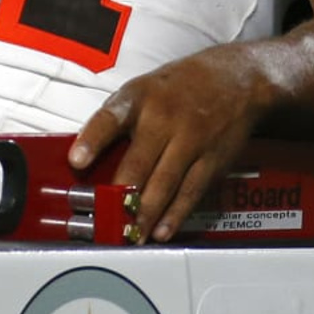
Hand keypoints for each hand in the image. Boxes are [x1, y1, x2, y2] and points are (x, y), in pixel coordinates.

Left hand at [67, 43, 269, 243]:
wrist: (237, 78)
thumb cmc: (178, 87)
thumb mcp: (143, 88)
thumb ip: (118, 120)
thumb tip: (89, 157)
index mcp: (139, 98)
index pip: (109, 118)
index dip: (92, 140)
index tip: (76, 161)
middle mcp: (164, 118)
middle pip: (139, 161)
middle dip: (121, 194)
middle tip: (105, 220)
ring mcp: (191, 140)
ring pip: (165, 183)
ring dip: (145, 213)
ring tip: (130, 235)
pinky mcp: (213, 159)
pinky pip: (191, 192)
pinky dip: (175, 215)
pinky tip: (161, 231)